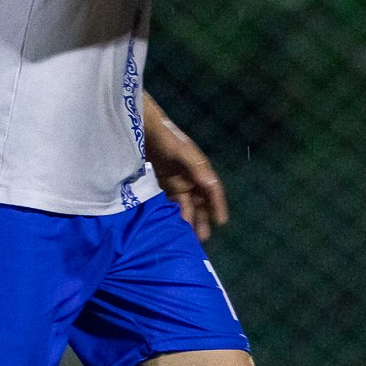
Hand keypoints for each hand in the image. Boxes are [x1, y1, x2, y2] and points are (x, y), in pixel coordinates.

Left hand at [144, 112, 228, 240]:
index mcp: (200, 168)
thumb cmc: (166, 137)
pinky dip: (173, 211)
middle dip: (202, 218)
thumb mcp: (183, 153)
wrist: (144, 127)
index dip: (218, 206)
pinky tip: (171, 224)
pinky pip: (171, 200)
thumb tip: (212, 187)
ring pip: (186, 203)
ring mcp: (177, 179)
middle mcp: (191, 176)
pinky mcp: (164, 181)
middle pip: (200, 201)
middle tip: (201, 238)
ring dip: (188, 218)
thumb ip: (197, 169)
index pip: (213, 190)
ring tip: (186, 235)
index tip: (221, 222)